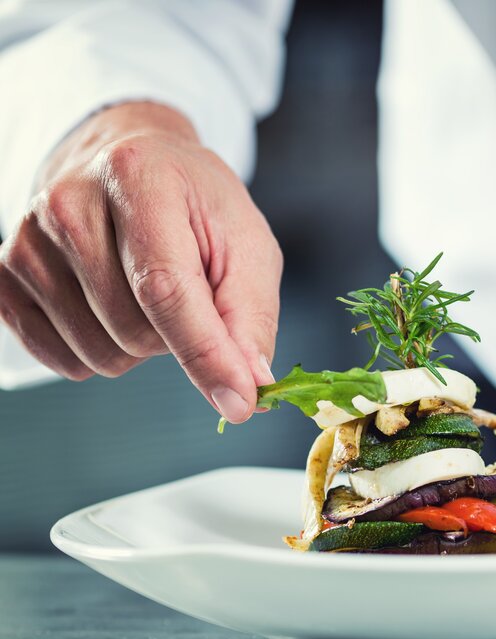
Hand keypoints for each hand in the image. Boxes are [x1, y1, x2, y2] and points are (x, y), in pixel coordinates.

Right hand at [0, 102, 280, 422]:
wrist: (130, 162)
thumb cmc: (195, 206)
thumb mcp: (245, 244)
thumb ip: (250, 316)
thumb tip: (252, 385)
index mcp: (139, 179)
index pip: (165, 289)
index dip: (205, 354)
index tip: (239, 401)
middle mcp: (69, 204)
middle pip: (133, 330)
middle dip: (177, 336)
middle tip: (186, 293)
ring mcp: (27, 241)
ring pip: (98, 353)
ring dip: (139, 346)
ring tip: (146, 294)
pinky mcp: (5, 275)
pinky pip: (60, 359)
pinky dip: (99, 352)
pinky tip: (112, 308)